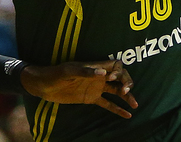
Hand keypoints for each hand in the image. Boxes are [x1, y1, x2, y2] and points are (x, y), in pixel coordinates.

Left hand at [20, 60, 137, 117]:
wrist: (44, 86)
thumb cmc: (55, 74)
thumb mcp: (69, 71)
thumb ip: (85, 72)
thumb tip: (103, 73)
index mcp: (94, 67)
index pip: (115, 65)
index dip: (118, 72)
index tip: (111, 79)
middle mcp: (98, 76)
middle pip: (120, 77)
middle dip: (127, 82)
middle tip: (126, 91)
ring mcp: (96, 88)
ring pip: (116, 91)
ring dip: (126, 96)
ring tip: (136, 105)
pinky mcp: (91, 98)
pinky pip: (107, 104)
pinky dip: (117, 109)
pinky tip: (127, 115)